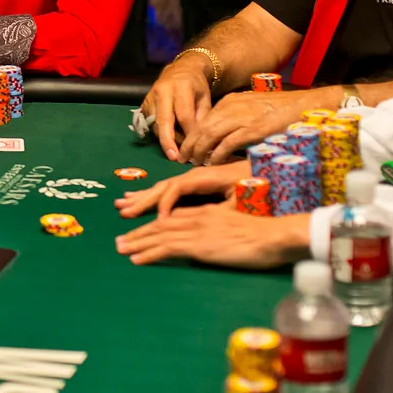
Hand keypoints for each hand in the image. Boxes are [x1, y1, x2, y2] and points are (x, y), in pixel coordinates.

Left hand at [115, 202, 309, 267]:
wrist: (273, 236)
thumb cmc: (264, 235)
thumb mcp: (237, 227)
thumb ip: (222, 230)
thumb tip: (214, 242)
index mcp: (206, 213)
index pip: (173, 217)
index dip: (153, 222)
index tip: (138, 229)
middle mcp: (197, 218)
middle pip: (160, 223)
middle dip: (138, 232)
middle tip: (119, 241)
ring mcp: (196, 230)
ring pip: (158, 234)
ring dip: (136, 242)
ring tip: (120, 249)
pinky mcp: (198, 244)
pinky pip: (167, 248)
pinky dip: (148, 253)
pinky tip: (136, 259)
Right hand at [116, 160, 248, 218]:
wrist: (270, 171)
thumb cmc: (259, 185)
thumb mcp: (246, 195)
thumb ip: (226, 203)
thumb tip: (213, 213)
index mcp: (205, 177)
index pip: (177, 188)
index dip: (166, 203)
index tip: (159, 221)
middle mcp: (195, 176)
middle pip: (164, 186)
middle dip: (143, 199)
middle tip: (122, 210)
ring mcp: (194, 179)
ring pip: (164, 188)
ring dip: (143, 197)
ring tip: (123, 204)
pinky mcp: (197, 185)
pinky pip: (170, 191)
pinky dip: (155, 197)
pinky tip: (144, 202)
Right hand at [139, 62, 212, 161]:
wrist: (180, 70)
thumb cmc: (196, 86)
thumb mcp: (205, 98)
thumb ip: (202, 117)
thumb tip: (199, 141)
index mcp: (181, 87)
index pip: (184, 115)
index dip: (189, 134)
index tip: (196, 149)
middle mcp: (162, 91)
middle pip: (164, 120)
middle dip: (168, 141)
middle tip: (175, 158)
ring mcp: (150, 97)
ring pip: (156, 124)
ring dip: (166, 139)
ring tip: (178, 150)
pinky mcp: (144, 103)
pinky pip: (151, 123)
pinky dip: (160, 133)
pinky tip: (170, 138)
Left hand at [179, 87, 338, 164]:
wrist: (307, 105)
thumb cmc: (282, 111)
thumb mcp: (253, 110)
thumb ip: (237, 119)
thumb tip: (223, 137)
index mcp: (231, 102)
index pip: (203, 120)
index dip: (192, 135)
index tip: (187, 148)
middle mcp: (233, 107)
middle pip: (202, 127)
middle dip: (191, 144)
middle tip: (184, 159)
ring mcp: (243, 117)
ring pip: (210, 135)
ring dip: (200, 151)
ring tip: (195, 163)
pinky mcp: (254, 129)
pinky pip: (228, 143)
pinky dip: (218, 154)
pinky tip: (213, 163)